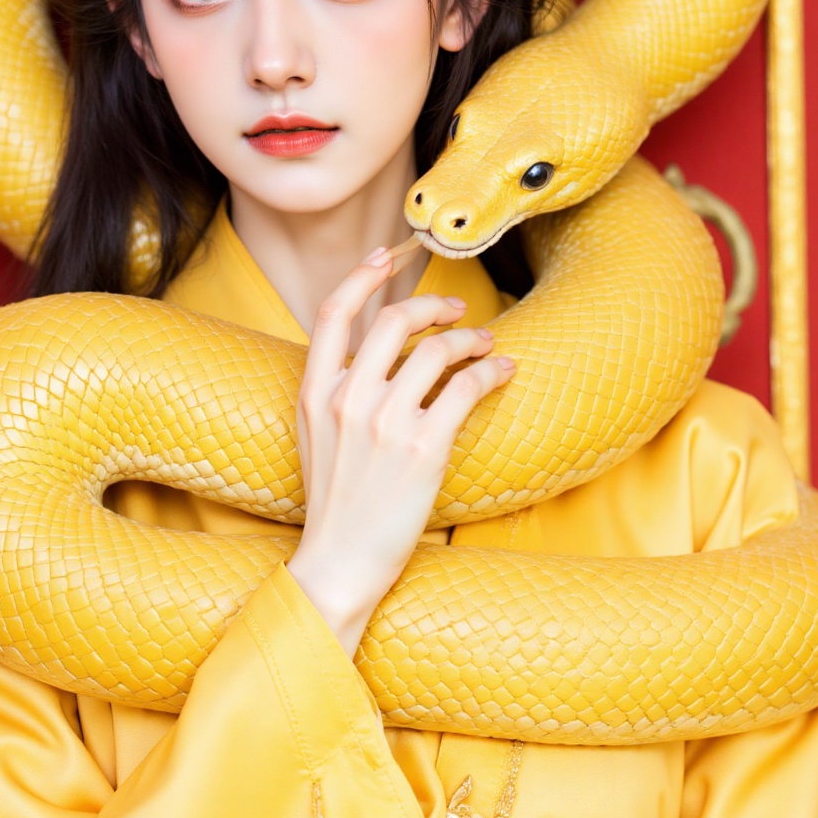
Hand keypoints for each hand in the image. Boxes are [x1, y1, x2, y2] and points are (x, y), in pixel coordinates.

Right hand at [286, 245, 514, 655]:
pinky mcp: (423, 447)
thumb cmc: (334, 506)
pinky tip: (504, 373)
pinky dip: (491, 371)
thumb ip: (337, 394)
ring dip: (471, 339)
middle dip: (434, 305)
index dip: (363, 276)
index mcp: (314, 392)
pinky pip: (466, 386)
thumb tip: (378, 357)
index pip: (334, 313)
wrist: (339, 562)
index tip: (389, 255)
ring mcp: (384, 421)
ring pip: (438, 350)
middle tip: (458, 312)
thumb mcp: (317, 439)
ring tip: (487, 346)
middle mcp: (347, 398)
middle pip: (396, 320)